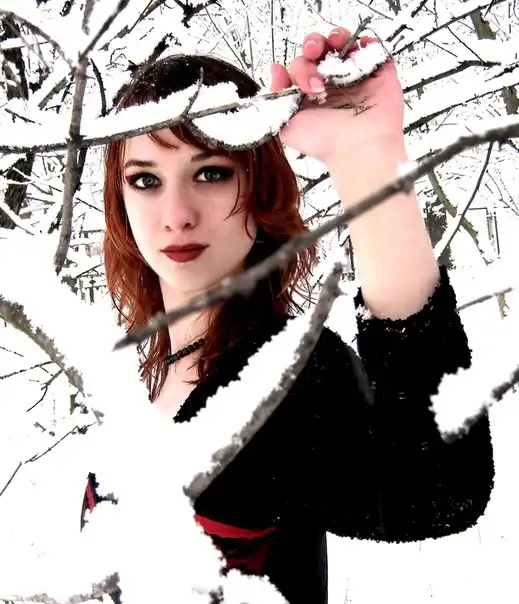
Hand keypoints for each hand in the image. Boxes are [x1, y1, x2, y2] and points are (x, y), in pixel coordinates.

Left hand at [270, 26, 404, 166]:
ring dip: (335, 37)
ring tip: (332, 44)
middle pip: (319, 51)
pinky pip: (372, 48)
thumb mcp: (286, 124)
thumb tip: (275, 70)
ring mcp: (355, 78)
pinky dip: (365, 42)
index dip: (296, 67)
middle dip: (312, 46)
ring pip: (343, 44)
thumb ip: (276, 98)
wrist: (357, 148)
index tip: (296, 82)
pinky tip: (356, 49)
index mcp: (311, 96)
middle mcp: (332, 85)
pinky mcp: (377, 74)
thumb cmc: (324, 142)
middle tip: (313, 55)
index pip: (300, 67)